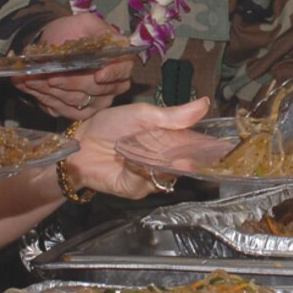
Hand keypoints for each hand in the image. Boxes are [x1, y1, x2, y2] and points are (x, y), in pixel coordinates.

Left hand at [13, 14, 134, 121]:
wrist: (52, 45)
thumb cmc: (70, 32)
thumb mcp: (84, 22)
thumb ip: (98, 29)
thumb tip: (112, 39)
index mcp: (120, 61)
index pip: (122, 71)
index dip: (112, 74)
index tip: (98, 75)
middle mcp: (113, 85)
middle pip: (96, 89)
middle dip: (70, 82)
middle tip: (49, 75)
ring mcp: (97, 101)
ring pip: (78, 101)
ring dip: (53, 91)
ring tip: (33, 79)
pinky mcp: (79, 112)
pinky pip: (65, 111)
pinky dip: (46, 99)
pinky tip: (31, 88)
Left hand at [68, 97, 209, 197]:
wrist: (80, 143)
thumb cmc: (109, 125)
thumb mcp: (143, 114)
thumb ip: (173, 115)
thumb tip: (204, 104)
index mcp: (167, 141)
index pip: (191, 146)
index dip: (201, 147)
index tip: (212, 146)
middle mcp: (162, 161)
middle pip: (182, 164)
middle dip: (185, 160)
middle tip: (186, 156)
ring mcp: (149, 177)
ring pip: (165, 176)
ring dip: (160, 166)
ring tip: (154, 155)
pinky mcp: (134, 189)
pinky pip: (144, 182)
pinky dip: (138, 171)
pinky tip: (130, 160)